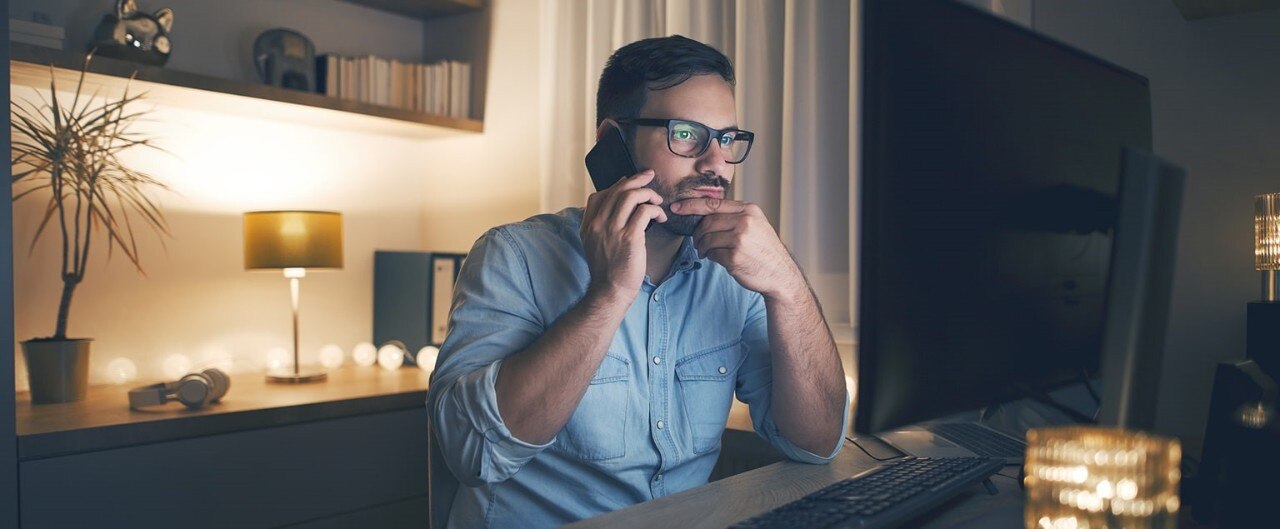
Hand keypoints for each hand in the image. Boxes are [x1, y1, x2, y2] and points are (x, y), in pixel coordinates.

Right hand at [580, 170, 667, 298]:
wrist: (610, 291)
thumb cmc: (608, 271)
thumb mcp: (595, 245)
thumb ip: (601, 227)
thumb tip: (618, 208)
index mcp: (588, 225)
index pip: (598, 195)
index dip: (616, 185)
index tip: (630, 183)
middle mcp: (598, 224)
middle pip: (617, 190)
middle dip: (636, 180)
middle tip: (649, 176)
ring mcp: (612, 229)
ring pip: (631, 196)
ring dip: (648, 193)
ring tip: (657, 200)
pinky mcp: (629, 237)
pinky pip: (644, 211)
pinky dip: (655, 210)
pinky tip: (661, 217)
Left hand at [673, 198, 805, 302]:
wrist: (780, 274)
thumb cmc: (764, 250)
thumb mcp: (756, 224)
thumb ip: (734, 216)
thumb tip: (703, 214)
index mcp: (749, 210)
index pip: (713, 204)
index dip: (691, 205)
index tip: (676, 208)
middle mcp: (745, 221)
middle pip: (707, 223)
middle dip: (698, 234)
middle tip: (698, 243)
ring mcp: (740, 239)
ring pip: (707, 239)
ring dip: (702, 247)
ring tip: (707, 252)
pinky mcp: (735, 257)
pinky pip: (712, 254)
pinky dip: (712, 257)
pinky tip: (720, 260)